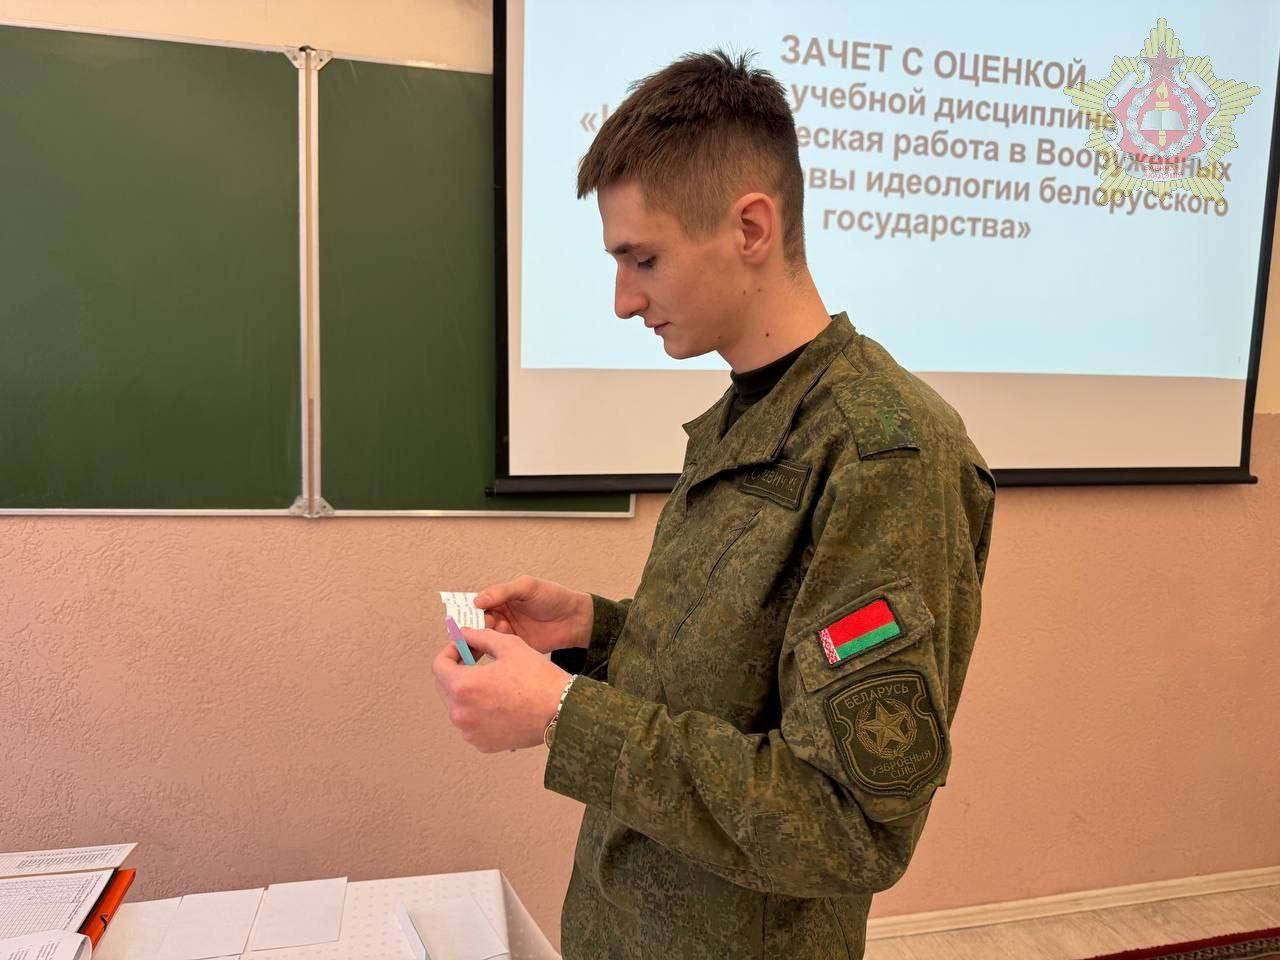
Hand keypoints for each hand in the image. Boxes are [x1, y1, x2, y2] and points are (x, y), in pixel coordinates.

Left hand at [431, 627, 571, 751]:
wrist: (561, 711)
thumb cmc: (538, 679)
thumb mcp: (509, 646)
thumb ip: (480, 637)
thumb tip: (464, 634)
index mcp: (463, 686)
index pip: (438, 666)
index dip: (450, 651)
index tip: (464, 648)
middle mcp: (460, 713)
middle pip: (445, 687)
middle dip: (458, 671)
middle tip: (478, 662)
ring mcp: (470, 732)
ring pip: (458, 706)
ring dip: (468, 692)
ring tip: (493, 683)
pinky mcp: (482, 744)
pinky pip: (471, 723)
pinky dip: (478, 712)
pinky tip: (499, 702)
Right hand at [474, 575, 592, 653]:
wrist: (574, 619)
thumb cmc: (553, 597)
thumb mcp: (528, 587)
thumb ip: (503, 591)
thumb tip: (477, 600)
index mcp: (500, 597)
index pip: (477, 603)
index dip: (467, 610)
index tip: (459, 617)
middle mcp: (500, 614)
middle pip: (477, 622)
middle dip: (472, 626)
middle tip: (470, 632)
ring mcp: (506, 632)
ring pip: (485, 637)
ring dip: (481, 639)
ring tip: (481, 641)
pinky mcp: (514, 646)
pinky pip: (497, 649)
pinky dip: (491, 650)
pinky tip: (492, 650)